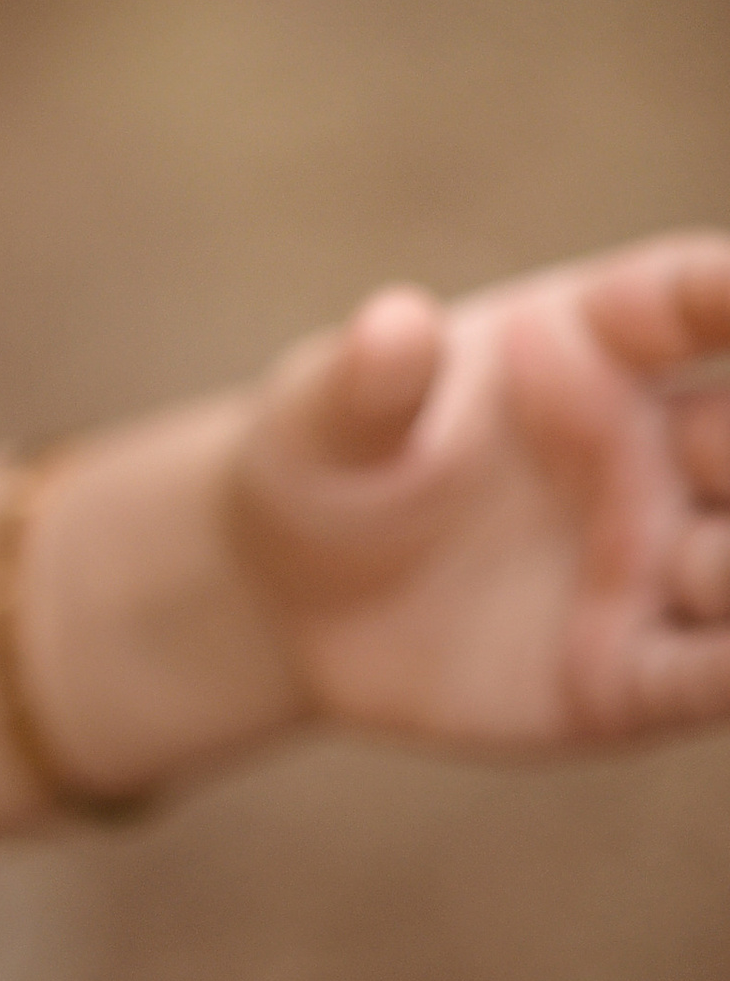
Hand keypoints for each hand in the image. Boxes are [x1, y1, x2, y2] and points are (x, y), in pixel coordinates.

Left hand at [228, 235, 729, 750]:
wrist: (292, 592)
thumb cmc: (324, 459)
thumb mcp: (323, 414)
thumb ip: (370, 379)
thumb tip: (397, 324)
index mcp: (583, 345)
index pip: (685, 303)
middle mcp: (644, 449)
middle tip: (727, 456)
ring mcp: (650, 561)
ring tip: (720, 562)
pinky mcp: (628, 674)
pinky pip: (710, 677)